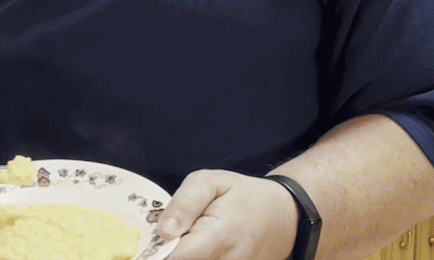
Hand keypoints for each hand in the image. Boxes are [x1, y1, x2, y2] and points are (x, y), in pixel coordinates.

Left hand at [157, 169, 298, 259]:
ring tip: (190, 239)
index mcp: (220, 235)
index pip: (178, 256)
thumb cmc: (242, 195)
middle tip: (174, 235)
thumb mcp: (211, 181)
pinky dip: (195, 258)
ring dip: (184, 255)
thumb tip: (164, 230)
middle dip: (169, 252)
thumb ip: (185, 202)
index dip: (159, 251)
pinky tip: (198, 247)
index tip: (152, 242)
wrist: (281, 216)